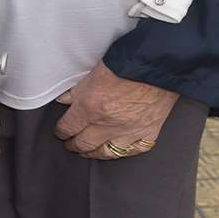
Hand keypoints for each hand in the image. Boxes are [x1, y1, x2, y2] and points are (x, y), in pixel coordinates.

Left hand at [53, 62, 176, 160]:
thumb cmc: (125, 64)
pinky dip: (123, 152)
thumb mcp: (92, 73)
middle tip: (70, 144)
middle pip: (83, 144)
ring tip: (88, 152)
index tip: (60, 132)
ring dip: (93, 153)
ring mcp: (128, 131)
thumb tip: (63, 101)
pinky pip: (132, 151)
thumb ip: (76, 90)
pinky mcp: (148, 133)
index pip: (68, 127)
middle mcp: (107, 124)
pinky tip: (117, 150)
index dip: (61, 131)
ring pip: (105, 153)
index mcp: (89, 107)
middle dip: (73, 145)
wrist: (157, 64)